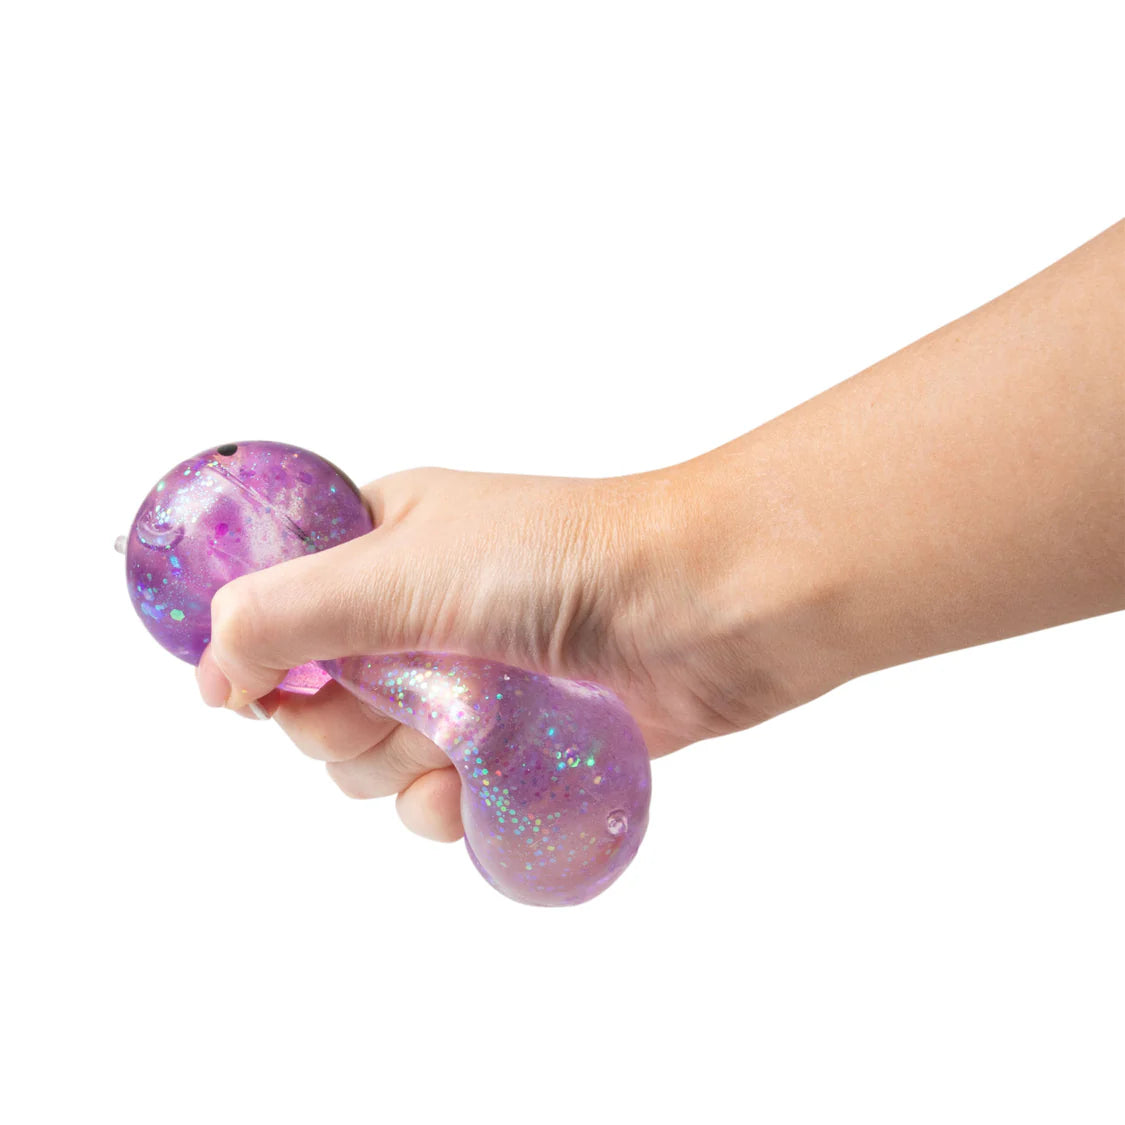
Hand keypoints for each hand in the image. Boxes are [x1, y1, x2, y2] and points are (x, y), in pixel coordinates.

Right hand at [195, 464, 799, 840]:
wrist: (702, 606)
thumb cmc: (559, 561)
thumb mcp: (400, 569)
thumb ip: (283, 614)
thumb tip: (211, 671)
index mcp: (378, 547)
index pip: (274, 609)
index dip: (262, 656)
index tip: (271, 687)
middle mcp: (413, 612)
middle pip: (313, 702)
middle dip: (338, 724)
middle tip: (391, 698)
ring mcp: (463, 680)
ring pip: (371, 760)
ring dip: (395, 766)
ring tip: (453, 735)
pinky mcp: (510, 738)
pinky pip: (438, 797)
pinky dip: (447, 804)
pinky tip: (474, 786)